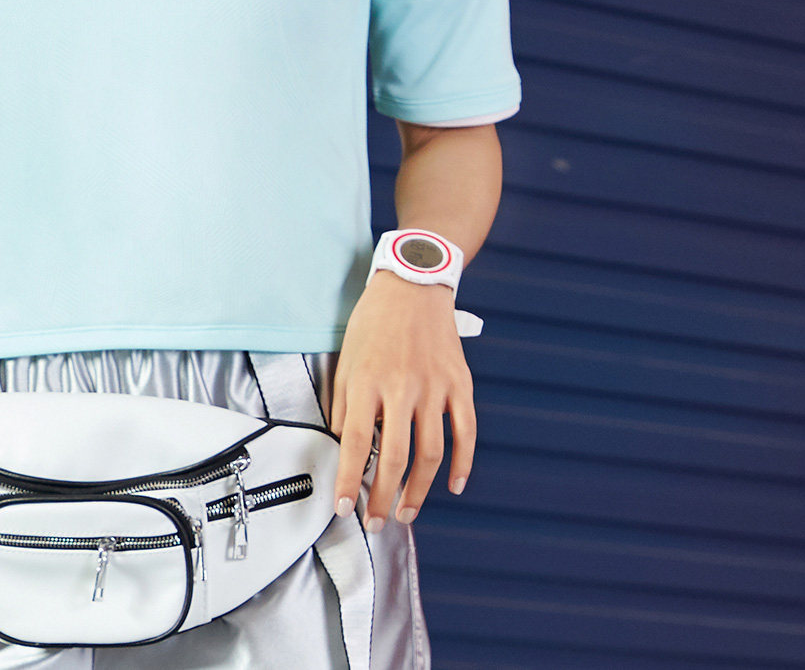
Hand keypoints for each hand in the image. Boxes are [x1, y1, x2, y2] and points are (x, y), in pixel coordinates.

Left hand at [329, 274, 475, 531]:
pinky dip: (463, 464)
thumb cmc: (374, 320)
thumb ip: (344, 402)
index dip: (348, 479)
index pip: (353, 442)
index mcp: (366, 380)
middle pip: (393, 457)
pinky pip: (465, 433)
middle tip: (376, 521)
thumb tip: (339, 444)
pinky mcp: (460, 384)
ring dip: (418, 490)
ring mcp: (435, 387)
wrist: (414, 284)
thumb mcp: (346, 356)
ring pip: (430, 454)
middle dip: (383, 497)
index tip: (343, 507)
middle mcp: (401, 387)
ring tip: (406, 511)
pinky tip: (454, 485)